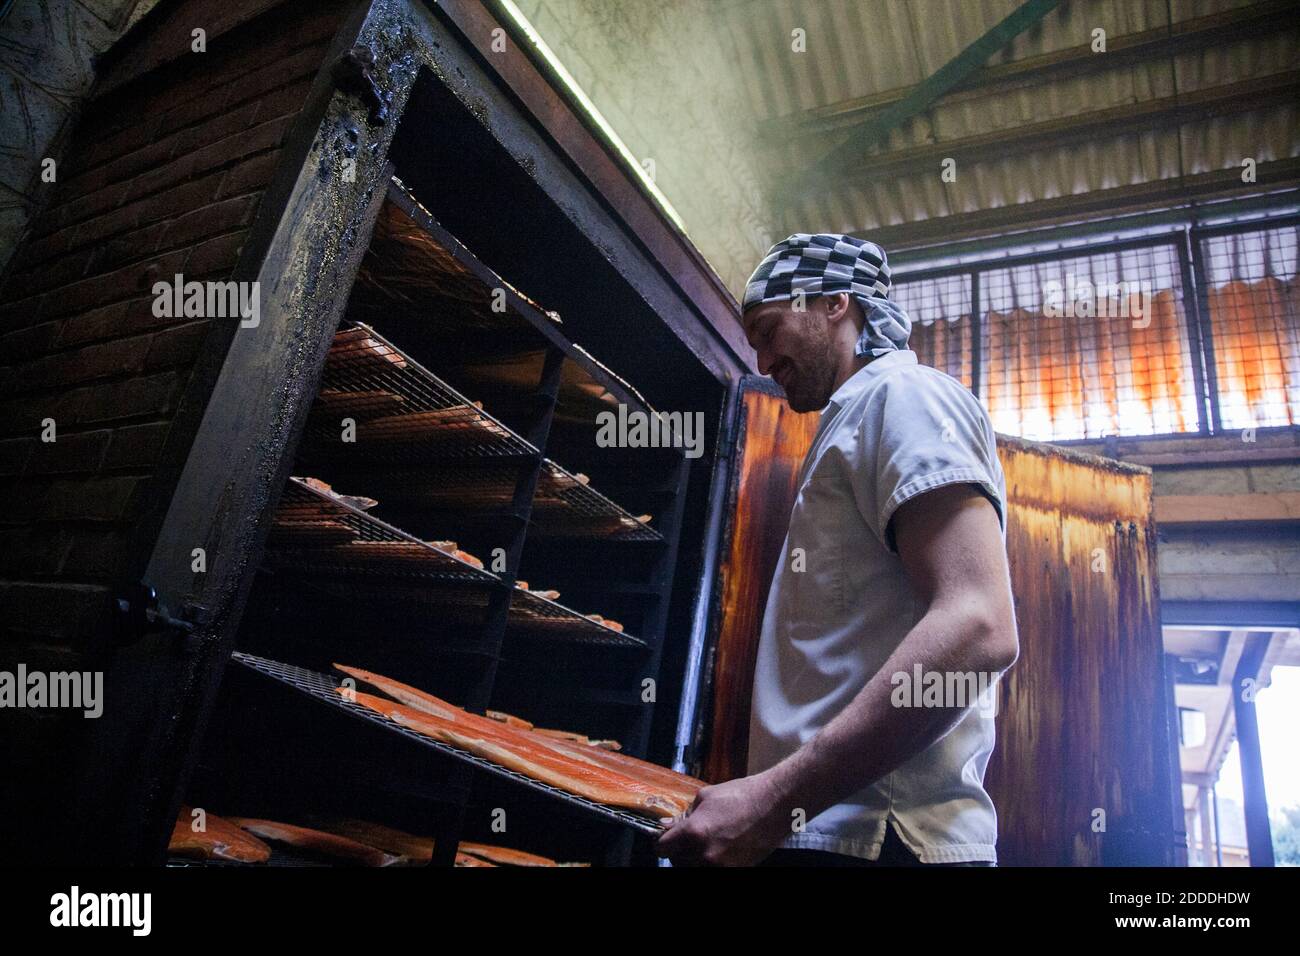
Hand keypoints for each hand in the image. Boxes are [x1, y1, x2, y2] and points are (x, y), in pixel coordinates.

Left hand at [655, 772, 789, 865]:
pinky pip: (715, 870)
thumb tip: (671, 826)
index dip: (663, 841)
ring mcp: (722, 866)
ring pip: (695, 868)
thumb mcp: (706, 796)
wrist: (775, 805)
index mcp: (693, 833)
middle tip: (688, 840)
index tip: (666, 838)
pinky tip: (721, 848)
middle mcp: (705, 855)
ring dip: (695, 859)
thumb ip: (685, 815)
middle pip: (677, 863)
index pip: (662, 848)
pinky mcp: (737, 871)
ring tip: (706, 844)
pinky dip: (714, 863)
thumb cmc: (742, 795)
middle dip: (680, 851)